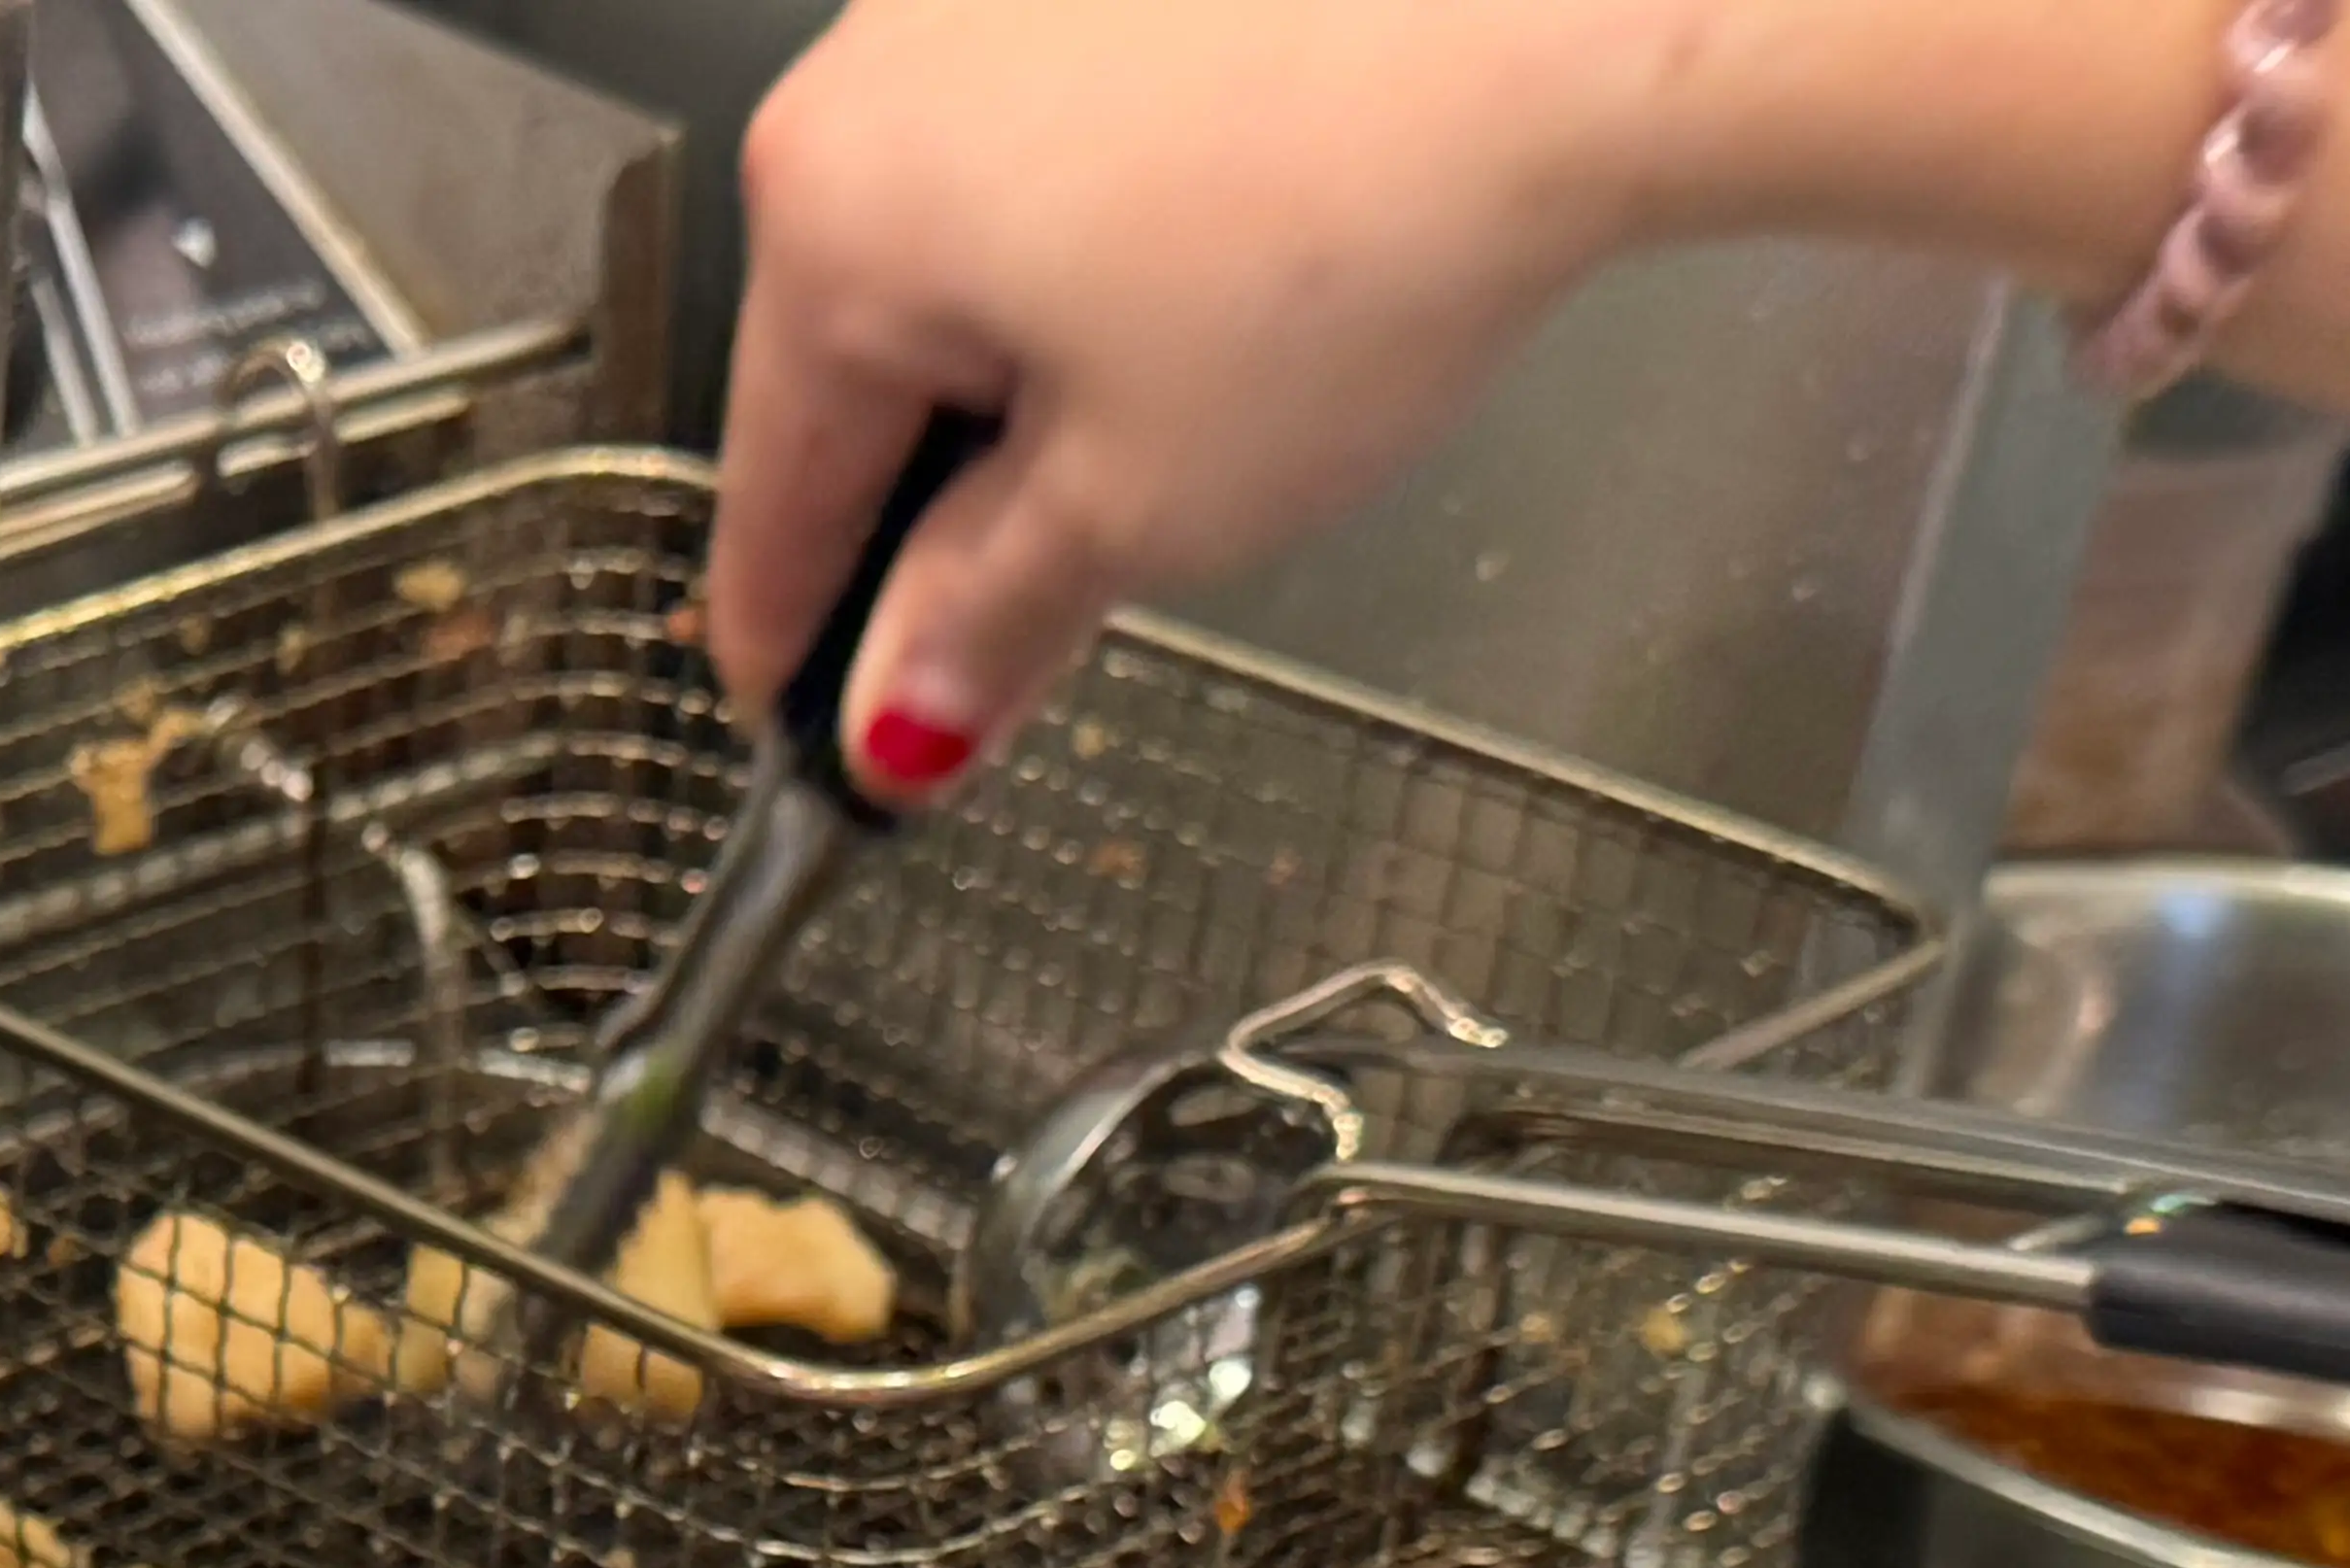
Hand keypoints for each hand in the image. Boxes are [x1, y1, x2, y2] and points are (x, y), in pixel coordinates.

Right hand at [705, 0, 1666, 794]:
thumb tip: (899, 716)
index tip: (799, 716)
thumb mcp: (1142, 508)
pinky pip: (1058, 152)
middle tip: (1043, 608)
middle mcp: (875, 73)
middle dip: (945, 496)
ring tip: (1188, 419)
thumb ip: (987, 625)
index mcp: (831, 217)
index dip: (792, 637)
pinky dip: (1109, 246)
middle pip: (867, 362)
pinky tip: (1223, 286)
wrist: (1571, 16)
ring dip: (1038, 364)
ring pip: (965, 253)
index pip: (778, 490)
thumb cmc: (1360, 222)